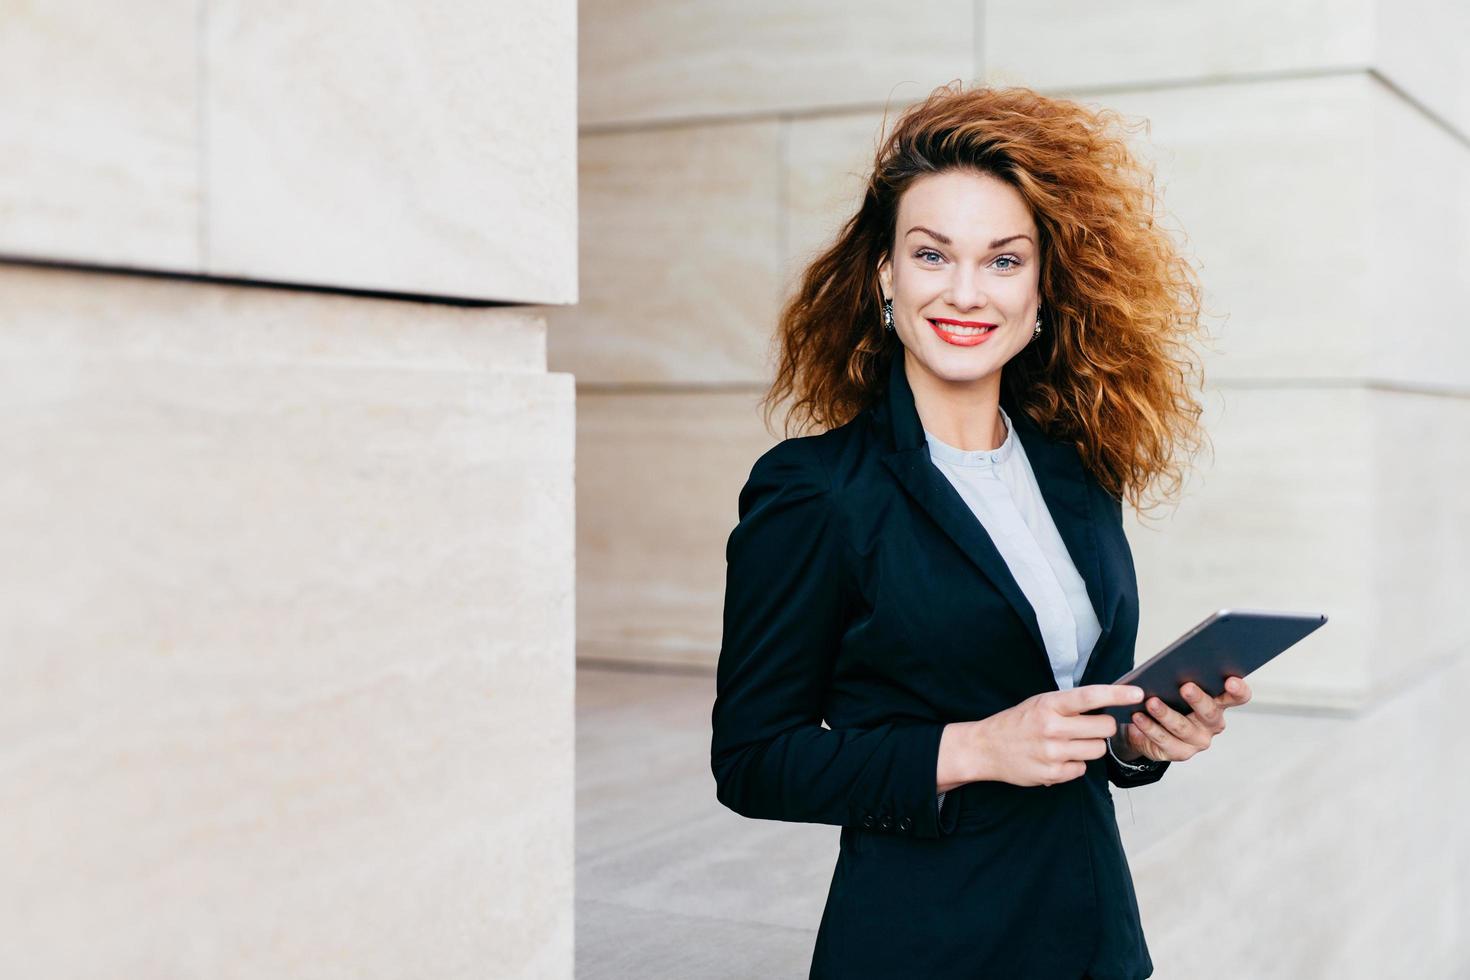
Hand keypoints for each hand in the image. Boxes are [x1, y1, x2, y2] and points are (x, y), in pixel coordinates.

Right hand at [970, 684, 1145, 787]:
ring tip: (1070, 743)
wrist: (986, 748)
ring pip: (1097, 750)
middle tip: (1091, 727)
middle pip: (1104, 728)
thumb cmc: (1018, 722)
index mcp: (1049, 705)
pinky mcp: (1052, 774)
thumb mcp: (1040, 703)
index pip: (1090, 696)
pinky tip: (1058, 758)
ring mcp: (1052, 753)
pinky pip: (1082, 769)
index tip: (1137, 693)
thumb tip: (1107, 705)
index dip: (1117, 695)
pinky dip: (1075, 764)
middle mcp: (1051, 728)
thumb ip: (1070, 705)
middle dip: (1104, 727)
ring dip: (1090, 746)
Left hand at [1120, 676, 1252, 762]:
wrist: (1146, 726)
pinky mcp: (1179, 753)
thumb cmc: (1167, 699)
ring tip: (1151, 702)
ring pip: (1183, 727)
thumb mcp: (1175, 685)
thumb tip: (1172, 663)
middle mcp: (1212, 724)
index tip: (1230, 680)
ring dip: (1166, 714)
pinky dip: (1149, 727)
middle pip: (1210, 712)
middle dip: (1197, 699)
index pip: (1238, 697)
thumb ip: (1180, 675)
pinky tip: (1138, 716)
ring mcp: (1197, 741)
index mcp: (1219, 703)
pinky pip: (1163, 740)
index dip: (1238, 690)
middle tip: (1185, 687)